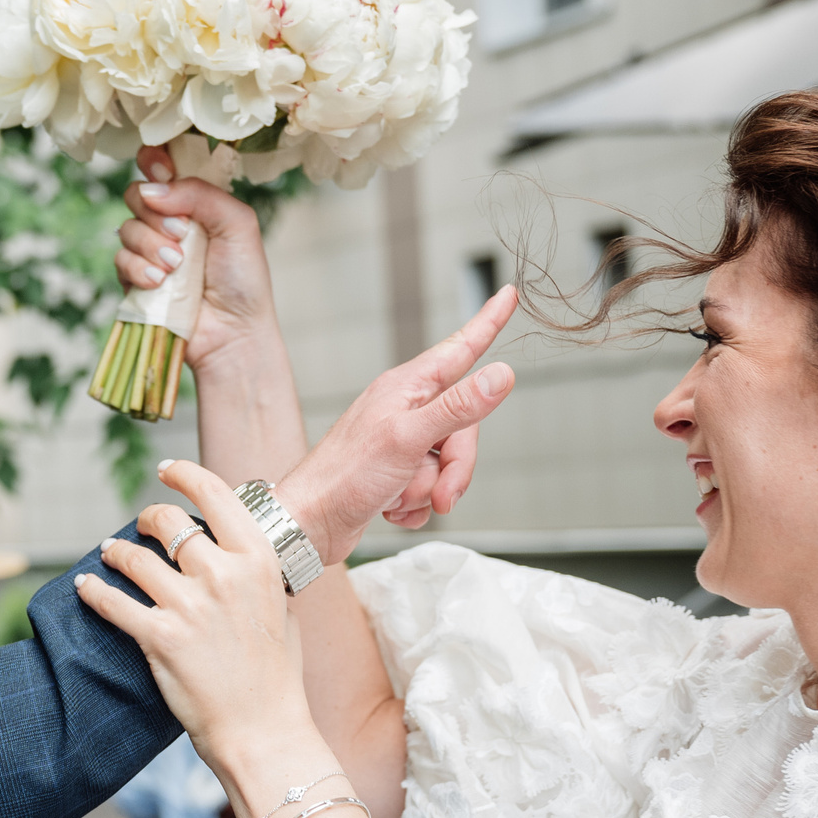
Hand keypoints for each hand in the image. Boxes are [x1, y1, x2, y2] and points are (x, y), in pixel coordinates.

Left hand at [75, 460, 323, 810]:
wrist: (264, 730)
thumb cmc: (275, 675)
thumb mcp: (282, 608)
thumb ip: (258, 573)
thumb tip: (241, 546)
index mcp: (258, 560)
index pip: (214, 493)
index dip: (183, 475)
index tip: (166, 472)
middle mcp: (223, 575)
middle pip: (166, 521)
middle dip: (146, 519)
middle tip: (139, 527)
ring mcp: (189, 606)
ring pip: (132, 556)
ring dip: (115, 552)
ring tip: (110, 554)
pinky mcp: (158, 637)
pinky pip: (110, 601)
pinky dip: (92, 591)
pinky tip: (84, 586)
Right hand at [116, 143, 279, 370]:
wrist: (233, 331)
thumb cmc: (243, 279)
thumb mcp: (238, 224)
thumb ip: (201, 194)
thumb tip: (153, 188)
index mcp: (195, 203)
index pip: (162, 167)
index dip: (154, 161)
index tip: (161, 169)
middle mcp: (169, 222)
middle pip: (137, 193)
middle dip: (155, 212)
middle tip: (182, 235)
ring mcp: (150, 251)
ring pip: (126, 228)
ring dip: (151, 246)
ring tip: (177, 267)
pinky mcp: (135, 280)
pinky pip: (119, 260)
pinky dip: (138, 269)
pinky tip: (160, 283)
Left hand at [275, 287, 519, 563]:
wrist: (310, 523)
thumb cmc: (344, 476)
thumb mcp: (408, 438)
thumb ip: (458, 407)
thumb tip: (500, 373)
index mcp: (406, 387)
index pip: (461, 348)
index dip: (488, 322)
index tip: (508, 293)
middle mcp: (405, 409)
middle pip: (464, 428)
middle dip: (455, 468)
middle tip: (440, 492)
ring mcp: (401, 442)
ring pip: (447, 464)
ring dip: (429, 490)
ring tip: (399, 497)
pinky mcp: (395, 473)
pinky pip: (430, 488)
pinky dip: (415, 505)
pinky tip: (390, 509)